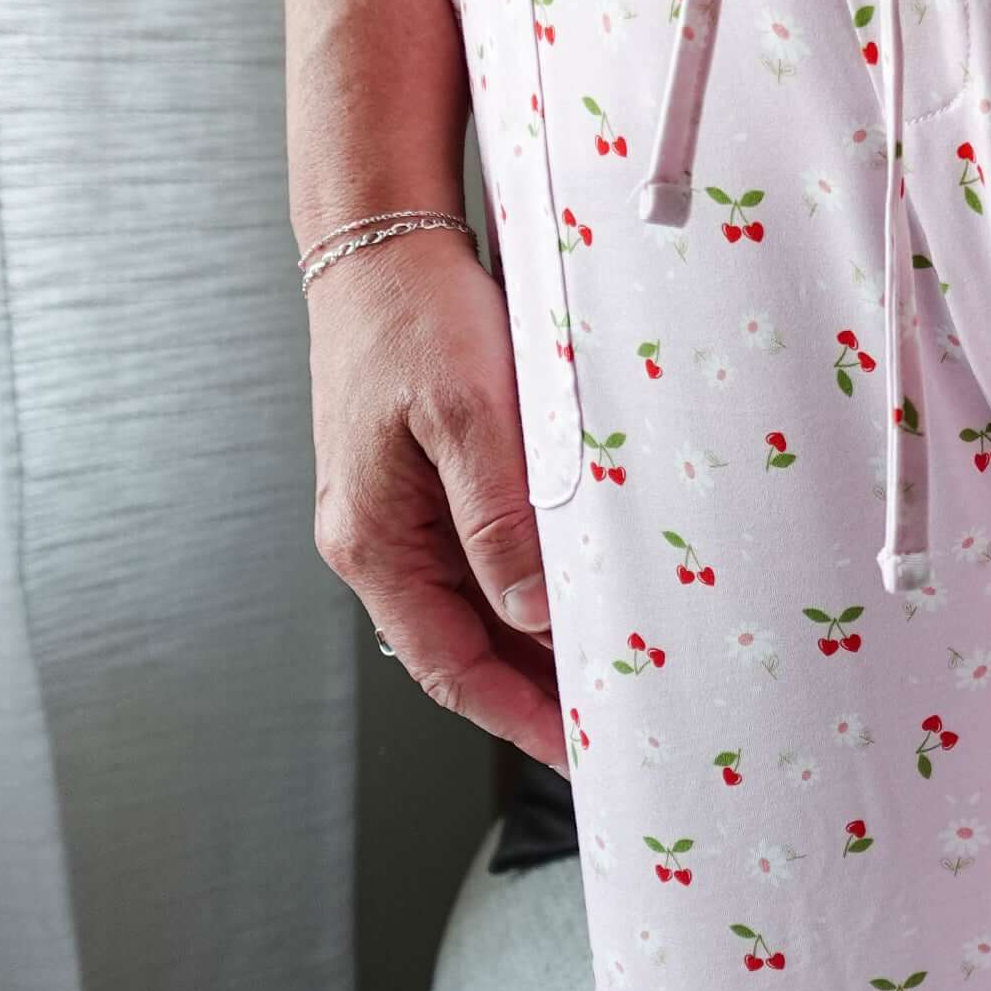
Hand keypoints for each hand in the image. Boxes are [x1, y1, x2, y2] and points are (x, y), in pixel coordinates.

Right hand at [307, 227, 567, 770]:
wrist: (381, 237)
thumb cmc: (415, 314)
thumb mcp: (469, 414)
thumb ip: (499, 518)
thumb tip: (530, 614)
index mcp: (372, 540)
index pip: (448, 666)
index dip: (517, 717)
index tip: (580, 753)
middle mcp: (377, 539)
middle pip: (462, 650)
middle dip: (535, 696)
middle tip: (617, 725)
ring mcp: (398, 514)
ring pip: (475, 609)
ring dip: (536, 646)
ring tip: (614, 673)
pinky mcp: (424, 483)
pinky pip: (480, 561)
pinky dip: (530, 590)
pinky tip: (582, 596)